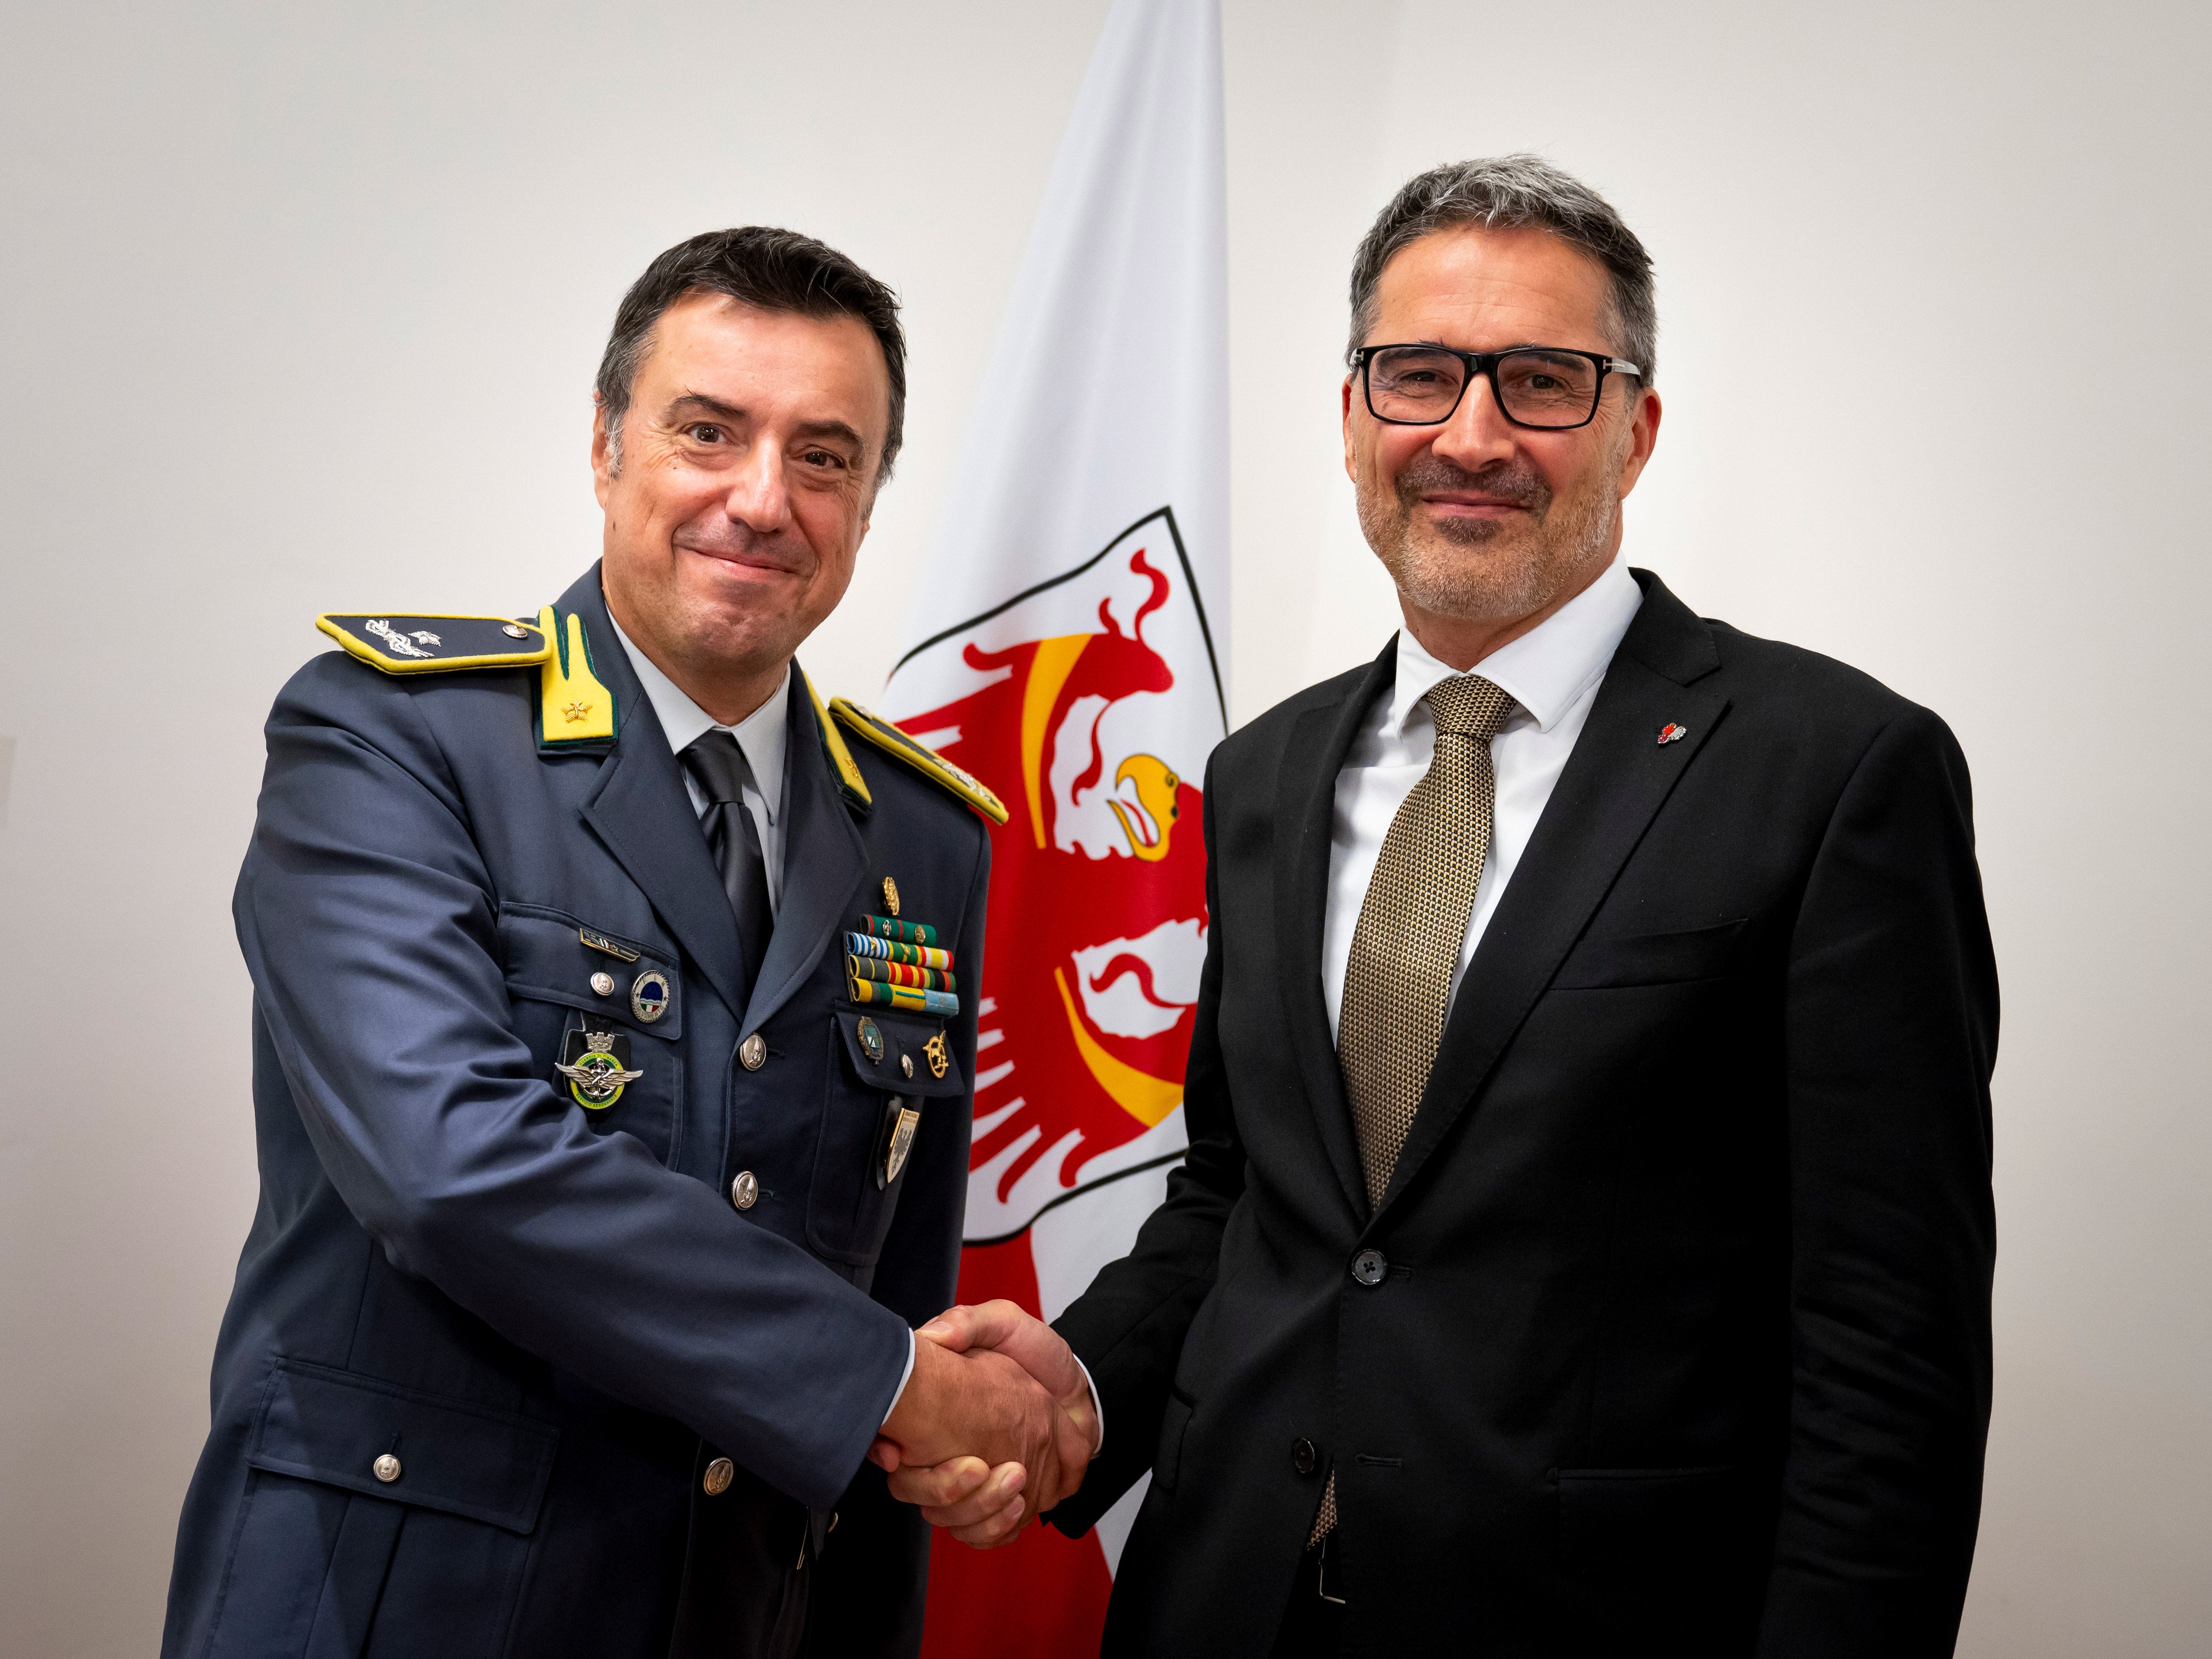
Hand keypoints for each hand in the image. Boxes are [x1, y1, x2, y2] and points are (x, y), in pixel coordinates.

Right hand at [873, 1301, 1097, 1546]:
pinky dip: (994, 1530)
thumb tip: (932, 1338)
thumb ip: (967, 1323)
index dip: (892, 1454)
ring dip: (977, 1509)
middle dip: (942, 1489)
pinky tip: (1014, 1508)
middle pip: (920, 1492)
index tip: (897, 1455)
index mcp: (942, 1413)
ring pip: (951, 1519)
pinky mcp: (997, 1503)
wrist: (1078, 1388)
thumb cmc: (1037, 1353)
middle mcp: (949, 1450)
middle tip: (977, 1467)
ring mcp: (973, 1481)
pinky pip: (981, 1535)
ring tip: (1013, 1479)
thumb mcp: (1002, 1323)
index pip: (897, 1447)